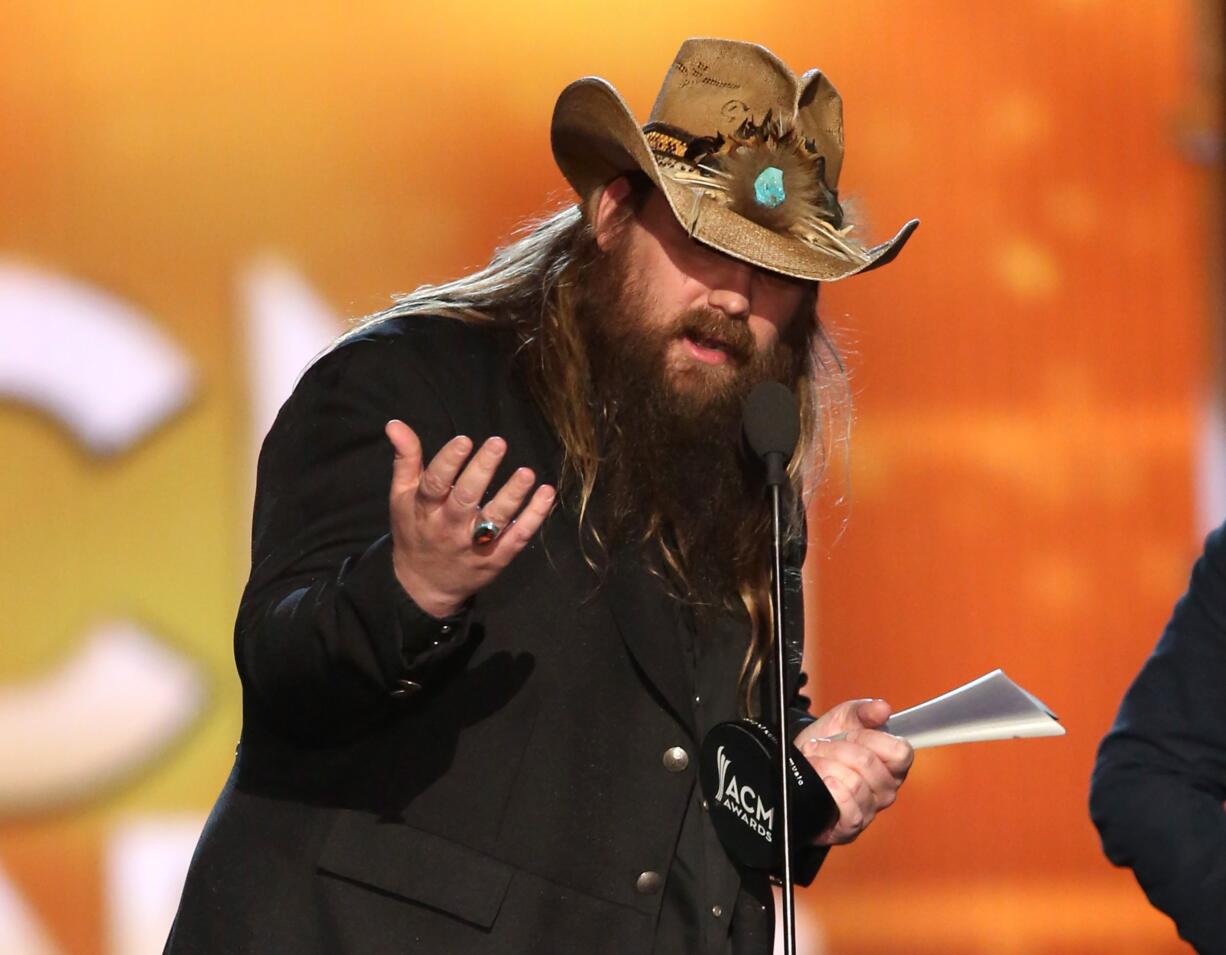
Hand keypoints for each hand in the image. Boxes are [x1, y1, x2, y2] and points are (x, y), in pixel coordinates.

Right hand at [384, 420, 555, 616]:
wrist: (424, 586)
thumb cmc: (415, 530)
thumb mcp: (402, 497)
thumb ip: (406, 459)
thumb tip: (395, 424)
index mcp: (425, 509)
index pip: (434, 484)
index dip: (448, 462)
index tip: (464, 440)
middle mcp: (449, 527)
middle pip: (465, 498)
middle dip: (482, 470)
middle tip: (498, 442)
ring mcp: (474, 545)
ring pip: (494, 519)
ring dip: (513, 495)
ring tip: (527, 473)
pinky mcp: (495, 559)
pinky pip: (517, 538)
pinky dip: (534, 518)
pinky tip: (547, 494)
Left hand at [794, 699, 913, 845]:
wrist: (799, 768)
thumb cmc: (827, 744)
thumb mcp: (843, 719)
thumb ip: (863, 711)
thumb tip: (883, 708)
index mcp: (892, 763)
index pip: (901, 752)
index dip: (872, 738)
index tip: (850, 733)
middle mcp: (886, 788)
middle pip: (868, 763)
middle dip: (837, 747)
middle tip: (821, 745)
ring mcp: (870, 809)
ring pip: (854, 783)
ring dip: (826, 766)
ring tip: (815, 762)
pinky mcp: (852, 827)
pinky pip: (851, 811)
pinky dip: (833, 792)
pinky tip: (823, 782)